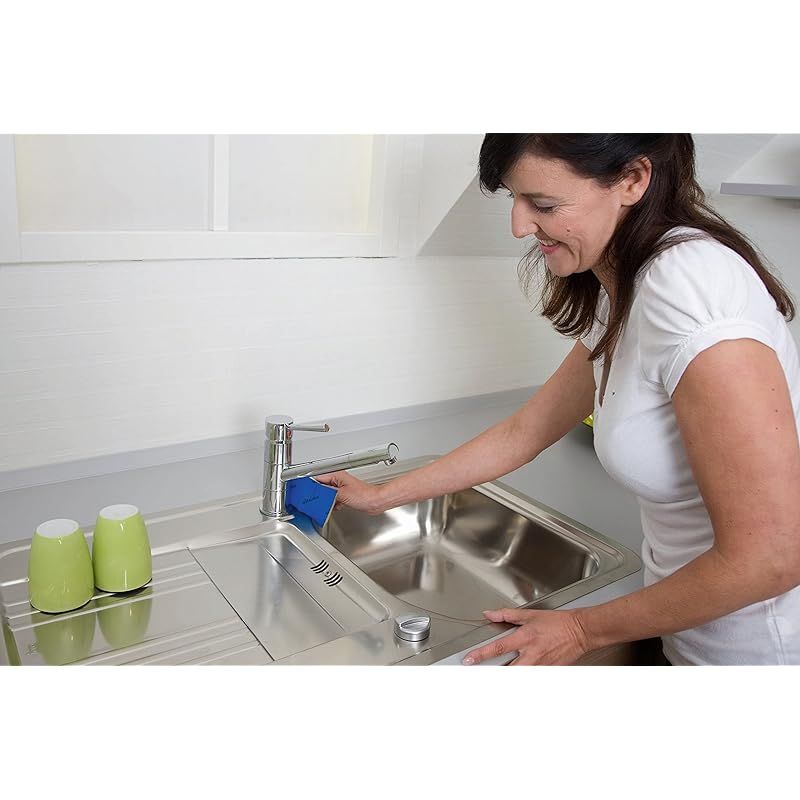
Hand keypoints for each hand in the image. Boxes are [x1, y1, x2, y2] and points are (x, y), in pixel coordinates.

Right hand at [315, 470, 384, 514]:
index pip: (318, 478)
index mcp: (337, 475)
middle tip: (312, 501)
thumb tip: (316, 493)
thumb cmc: (364, 495)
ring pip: (327, 494)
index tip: (304, 492)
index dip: (310, 485)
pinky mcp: (345, 496)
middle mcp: (339, 480)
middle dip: (317, 494)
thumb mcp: (340, 494)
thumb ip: (326, 493)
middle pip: (321, 487)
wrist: (375, 502)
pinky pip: (333, 500)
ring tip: (323, 506)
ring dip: (325, 501)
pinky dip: (331, 504)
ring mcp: (342, 488)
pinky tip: (332, 508)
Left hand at [462, 607, 590, 665]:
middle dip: (493, 673)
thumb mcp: (530, 615)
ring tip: (498, 672)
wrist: (579, 631)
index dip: (481, 655)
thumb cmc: (557, 623)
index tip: (469, 660)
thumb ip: (507, 615)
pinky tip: (521, 672)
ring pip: (518, 676)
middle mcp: (531, 654)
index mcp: (524, 638)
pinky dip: (523, 676)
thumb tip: (489, 614)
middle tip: (480, 672)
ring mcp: (540, 666)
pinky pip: (532, 678)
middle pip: (507, 670)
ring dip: (508, 674)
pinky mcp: (548, 672)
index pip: (498, 648)